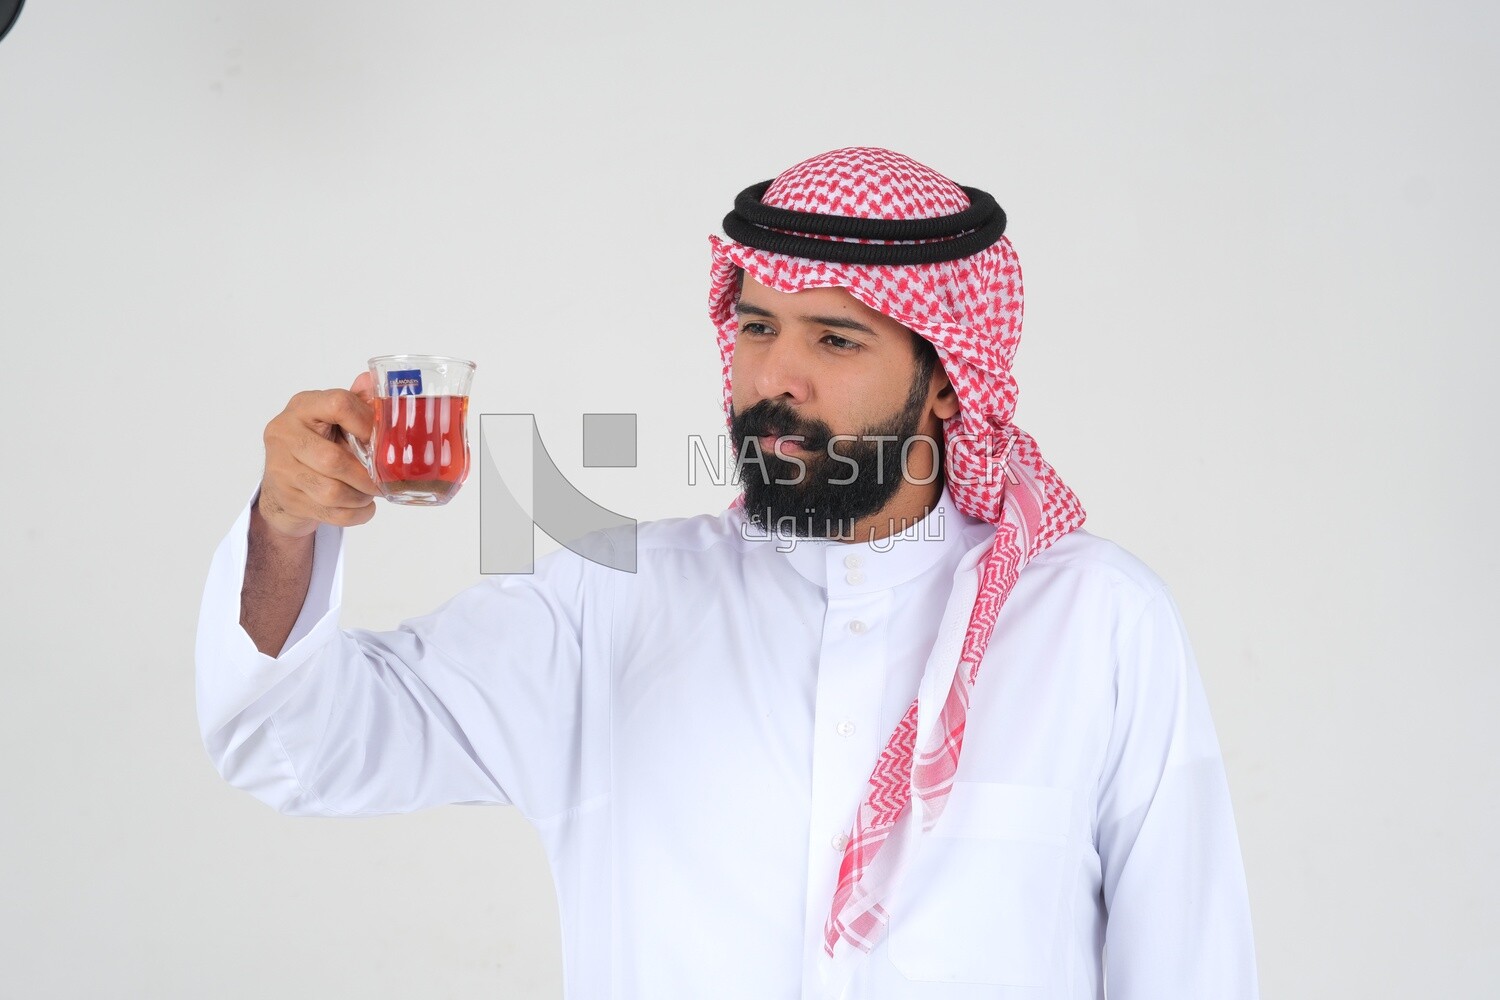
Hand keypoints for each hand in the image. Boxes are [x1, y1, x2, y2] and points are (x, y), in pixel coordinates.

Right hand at [257, 372, 380, 537]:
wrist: (283, 482)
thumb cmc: (317, 443)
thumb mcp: (335, 418)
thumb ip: (357, 402)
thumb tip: (374, 380)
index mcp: (303, 406)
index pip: (338, 405)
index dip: (366, 423)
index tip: (381, 439)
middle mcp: (285, 433)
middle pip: (333, 459)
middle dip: (366, 475)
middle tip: (384, 480)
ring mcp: (281, 468)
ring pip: (331, 491)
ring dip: (360, 497)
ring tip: (371, 493)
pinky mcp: (286, 498)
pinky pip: (329, 513)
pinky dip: (355, 514)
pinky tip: (364, 508)